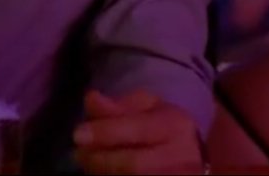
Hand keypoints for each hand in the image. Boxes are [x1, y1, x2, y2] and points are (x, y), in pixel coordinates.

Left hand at [74, 89, 204, 174]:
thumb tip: (91, 99)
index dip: (105, 133)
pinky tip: (101, 172)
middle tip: (78, 154)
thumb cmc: (162, 123)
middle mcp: (182, 155)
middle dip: (99, 160)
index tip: (77, 134)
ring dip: (101, 172)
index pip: (137, 130)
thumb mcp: (145, 106)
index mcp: (175, 125)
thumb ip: (118, 105)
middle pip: (132, 165)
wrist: (191, 152)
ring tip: (88, 162)